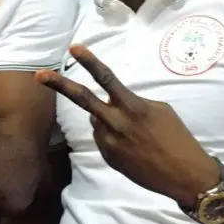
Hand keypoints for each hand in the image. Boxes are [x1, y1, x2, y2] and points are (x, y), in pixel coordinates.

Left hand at [36, 45, 218, 206]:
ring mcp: (109, 143)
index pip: (106, 78)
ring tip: (133, 132)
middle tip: (39, 75)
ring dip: (106, 118)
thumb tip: (113, 104)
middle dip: (59, 85)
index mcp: (132, 107)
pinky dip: (112, 136)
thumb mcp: (159, 110)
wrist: (184, 175)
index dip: (89, 61)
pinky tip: (132, 147)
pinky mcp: (108, 158)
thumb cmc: (177, 137)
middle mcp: (116, 123)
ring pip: (96, 120)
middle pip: (82, 99)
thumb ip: (131, 103)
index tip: (74, 48)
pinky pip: (102, 138)